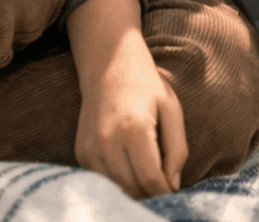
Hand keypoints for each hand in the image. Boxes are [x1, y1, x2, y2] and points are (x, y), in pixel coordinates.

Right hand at [68, 0, 186, 198]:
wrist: (109, 64)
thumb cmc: (146, 86)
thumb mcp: (171, 108)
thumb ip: (177, 148)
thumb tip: (173, 186)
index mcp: (134, 128)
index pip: (150, 179)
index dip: (165, 193)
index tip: (174, 194)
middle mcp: (108, 142)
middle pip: (133, 189)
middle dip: (151, 194)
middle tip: (163, 186)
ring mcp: (90, 149)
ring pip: (116, 190)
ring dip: (134, 191)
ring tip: (148, 177)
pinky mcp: (81, 153)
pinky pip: (102, 181)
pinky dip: (118, 182)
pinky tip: (129, 167)